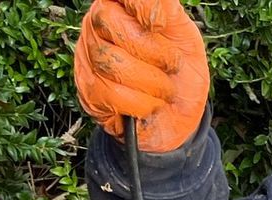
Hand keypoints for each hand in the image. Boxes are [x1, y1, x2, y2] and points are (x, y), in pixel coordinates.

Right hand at [75, 0, 209, 153]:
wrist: (179, 116)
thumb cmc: (179, 71)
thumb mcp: (183, 33)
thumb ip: (165, 9)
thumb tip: (152, 9)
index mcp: (119, 3)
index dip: (141, 6)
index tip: (160, 24)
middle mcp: (97, 23)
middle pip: (108, 22)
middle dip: (153, 51)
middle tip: (171, 65)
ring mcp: (88, 56)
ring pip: (111, 61)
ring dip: (152, 83)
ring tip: (164, 89)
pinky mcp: (88, 90)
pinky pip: (111, 93)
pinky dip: (142, 104)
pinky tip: (150, 104)